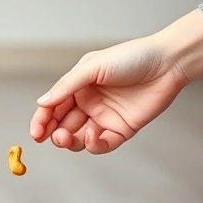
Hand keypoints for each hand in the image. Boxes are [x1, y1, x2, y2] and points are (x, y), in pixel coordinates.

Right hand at [30, 35, 188, 153]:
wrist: (167, 63)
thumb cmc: (131, 57)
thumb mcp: (92, 67)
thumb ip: (66, 86)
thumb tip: (41, 102)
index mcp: (78, 88)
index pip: (52, 108)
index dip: (41, 121)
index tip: (36, 133)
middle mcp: (88, 104)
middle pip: (62, 126)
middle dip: (54, 134)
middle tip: (53, 136)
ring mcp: (104, 118)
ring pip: (78, 138)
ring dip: (70, 141)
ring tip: (67, 137)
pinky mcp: (120, 130)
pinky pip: (102, 144)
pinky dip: (93, 144)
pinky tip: (92, 136)